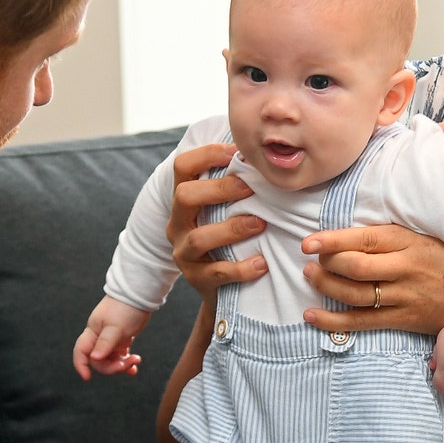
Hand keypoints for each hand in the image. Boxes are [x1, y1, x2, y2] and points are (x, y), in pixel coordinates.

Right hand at [72, 296, 147, 380]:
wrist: (140, 294)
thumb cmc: (126, 308)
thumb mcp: (116, 327)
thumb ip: (105, 343)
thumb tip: (94, 358)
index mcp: (93, 332)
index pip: (81, 351)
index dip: (81, 365)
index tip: (87, 378)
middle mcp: (99, 337)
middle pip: (98, 360)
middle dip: (112, 366)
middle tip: (128, 363)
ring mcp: (110, 338)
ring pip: (110, 359)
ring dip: (122, 364)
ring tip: (136, 360)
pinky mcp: (121, 338)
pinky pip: (120, 355)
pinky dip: (126, 361)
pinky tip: (135, 365)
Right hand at [167, 142, 266, 302]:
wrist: (221, 290)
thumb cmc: (230, 238)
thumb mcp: (225, 209)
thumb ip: (236, 184)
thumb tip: (266, 152)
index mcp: (184, 200)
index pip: (183, 166)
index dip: (207, 154)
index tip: (237, 152)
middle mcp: (178, 223)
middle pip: (184, 196)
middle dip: (219, 189)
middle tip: (250, 188)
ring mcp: (184, 252)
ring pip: (199, 237)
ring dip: (232, 229)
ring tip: (260, 224)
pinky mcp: (196, 279)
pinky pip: (216, 272)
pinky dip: (241, 268)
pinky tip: (262, 264)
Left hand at [299, 224, 443, 334]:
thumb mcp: (423, 237)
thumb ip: (390, 236)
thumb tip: (349, 232)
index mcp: (408, 242)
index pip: (363, 239)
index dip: (332, 241)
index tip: (309, 243)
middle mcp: (405, 268)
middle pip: (355, 267)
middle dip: (326, 264)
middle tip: (310, 261)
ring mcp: (404, 296)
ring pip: (355, 294)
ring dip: (326, 287)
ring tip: (310, 278)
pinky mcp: (404, 320)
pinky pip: (362, 322)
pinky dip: (333, 321)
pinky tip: (312, 316)